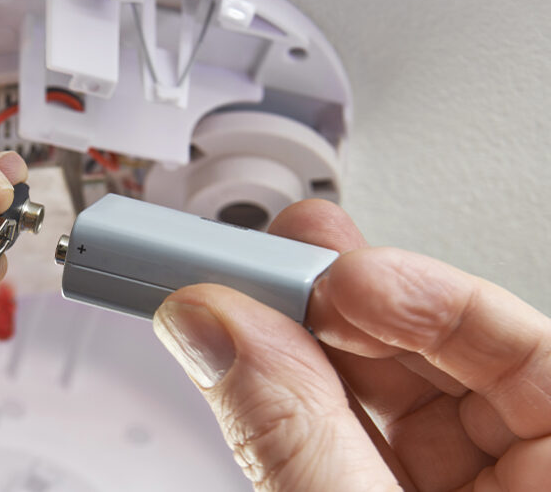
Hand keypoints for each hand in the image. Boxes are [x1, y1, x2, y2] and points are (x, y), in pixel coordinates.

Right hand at [153, 200, 550, 490]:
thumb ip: (296, 438)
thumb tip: (219, 328)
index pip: (525, 350)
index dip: (426, 295)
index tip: (332, 274)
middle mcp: (515, 482)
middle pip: (438, 360)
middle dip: (339, 309)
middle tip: (265, 269)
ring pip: (377, 396)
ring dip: (295, 346)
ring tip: (232, 305)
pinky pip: (341, 439)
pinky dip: (285, 403)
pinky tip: (246, 367)